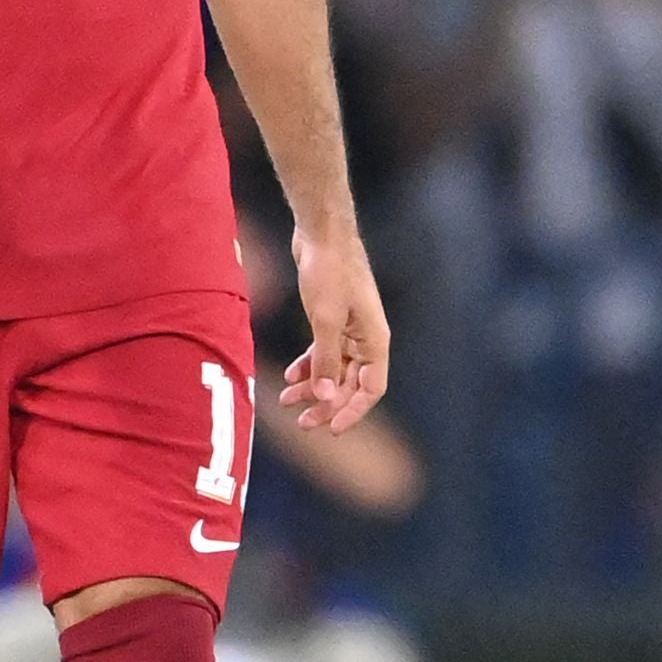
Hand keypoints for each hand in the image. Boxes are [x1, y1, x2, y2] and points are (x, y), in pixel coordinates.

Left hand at [279, 224, 391, 432]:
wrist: (321, 233)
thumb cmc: (330, 272)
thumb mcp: (325, 320)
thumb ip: (326, 361)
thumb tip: (325, 397)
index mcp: (375, 341)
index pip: (371, 389)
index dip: (352, 411)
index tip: (330, 428)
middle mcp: (367, 339)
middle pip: (350, 384)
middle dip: (326, 403)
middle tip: (302, 422)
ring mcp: (350, 329)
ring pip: (334, 370)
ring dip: (313, 386)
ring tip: (286, 400)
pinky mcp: (333, 319)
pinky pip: (324, 352)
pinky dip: (309, 365)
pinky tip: (290, 375)